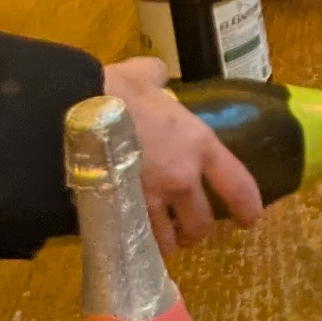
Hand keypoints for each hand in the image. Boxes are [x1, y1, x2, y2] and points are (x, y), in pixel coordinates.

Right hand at [104, 57, 264, 250]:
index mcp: (198, 144)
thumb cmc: (115, 91)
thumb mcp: (145, 76)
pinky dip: (134, 245)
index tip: (248, 219)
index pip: (237, 184)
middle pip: (202, 223)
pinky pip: (135, 242)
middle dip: (195, 232)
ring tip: (155, 240)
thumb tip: (154, 76)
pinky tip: (127, 240)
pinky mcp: (121, 214)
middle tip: (186, 231)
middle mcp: (182, 178)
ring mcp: (152, 201)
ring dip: (165, 243)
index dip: (247, 206)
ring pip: (168, 241)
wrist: (73, 114)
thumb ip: (157, 78)